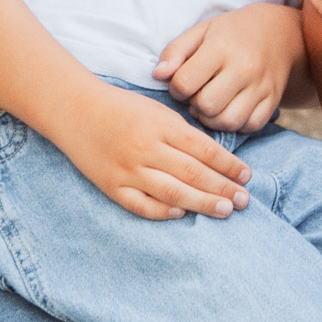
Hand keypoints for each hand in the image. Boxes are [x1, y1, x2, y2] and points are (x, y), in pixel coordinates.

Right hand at [56, 83, 254, 220]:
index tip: (247, 175)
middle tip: (244, 200)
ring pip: (172, 193)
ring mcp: (127, 170)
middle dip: (222, 188)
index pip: (203, 149)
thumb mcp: (157, 109)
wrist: (74, 110)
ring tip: (225, 210)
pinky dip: (162, 212)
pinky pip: (141, 205)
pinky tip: (182, 215)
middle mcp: (146, 149)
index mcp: (160, 126)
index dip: (228, 165)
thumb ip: (182, 133)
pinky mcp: (111, 186)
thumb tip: (213, 158)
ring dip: (202, 204)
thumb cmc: (121, 107)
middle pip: (193, 174)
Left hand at [156, 4, 302, 133]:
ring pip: (228, 122)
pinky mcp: (273, 100)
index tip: (183, 82)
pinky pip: (250, 126)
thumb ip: (176, 51)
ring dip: (213, 119)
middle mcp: (244, 68)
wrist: (280, 33)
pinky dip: (236, 124)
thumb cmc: (232, 32)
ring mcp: (261, 86)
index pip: (185, 82)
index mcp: (221, 47)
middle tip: (198, 95)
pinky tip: (231, 109)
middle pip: (206, 106)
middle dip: (195, 105)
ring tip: (212, 105)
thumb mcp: (202, 31)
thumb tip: (158, 75)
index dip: (176, 87)